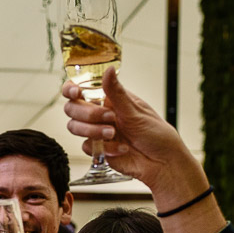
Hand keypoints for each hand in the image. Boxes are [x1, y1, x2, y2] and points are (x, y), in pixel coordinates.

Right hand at [62, 68, 204, 198]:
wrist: (162, 162)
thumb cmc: (156, 133)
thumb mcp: (135, 111)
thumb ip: (117, 93)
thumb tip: (108, 70)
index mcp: (109, 99)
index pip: (81, 89)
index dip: (71, 89)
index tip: (76, 93)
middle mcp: (99, 114)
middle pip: (72, 109)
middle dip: (87, 114)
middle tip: (109, 118)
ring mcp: (97, 132)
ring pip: (75, 127)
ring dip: (93, 131)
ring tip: (114, 134)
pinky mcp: (98, 150)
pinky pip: (87, 147)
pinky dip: (104, 148)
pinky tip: (121, 149)